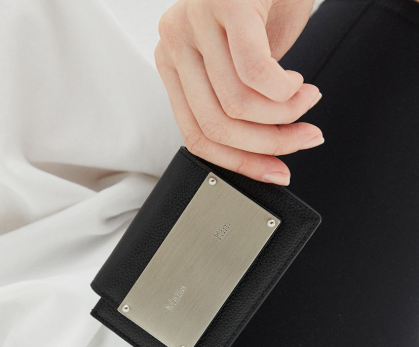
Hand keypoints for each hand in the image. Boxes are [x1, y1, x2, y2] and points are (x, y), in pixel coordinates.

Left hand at [154, 0, 322, 185]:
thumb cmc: (259, 2)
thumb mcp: (243, 63)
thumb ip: (242, 103)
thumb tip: (264, 150)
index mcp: (174, 64)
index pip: (197, 135)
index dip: (241, 163)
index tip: (274, 171)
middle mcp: (176, 43)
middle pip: (218, 127)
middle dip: (269, 144)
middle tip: (304, 137)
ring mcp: (195, 22)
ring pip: (237, 106)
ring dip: (284, 116)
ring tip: (306, 101)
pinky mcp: (224, 3)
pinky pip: (255, 73)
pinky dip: (283, 90)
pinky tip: (296, 81)